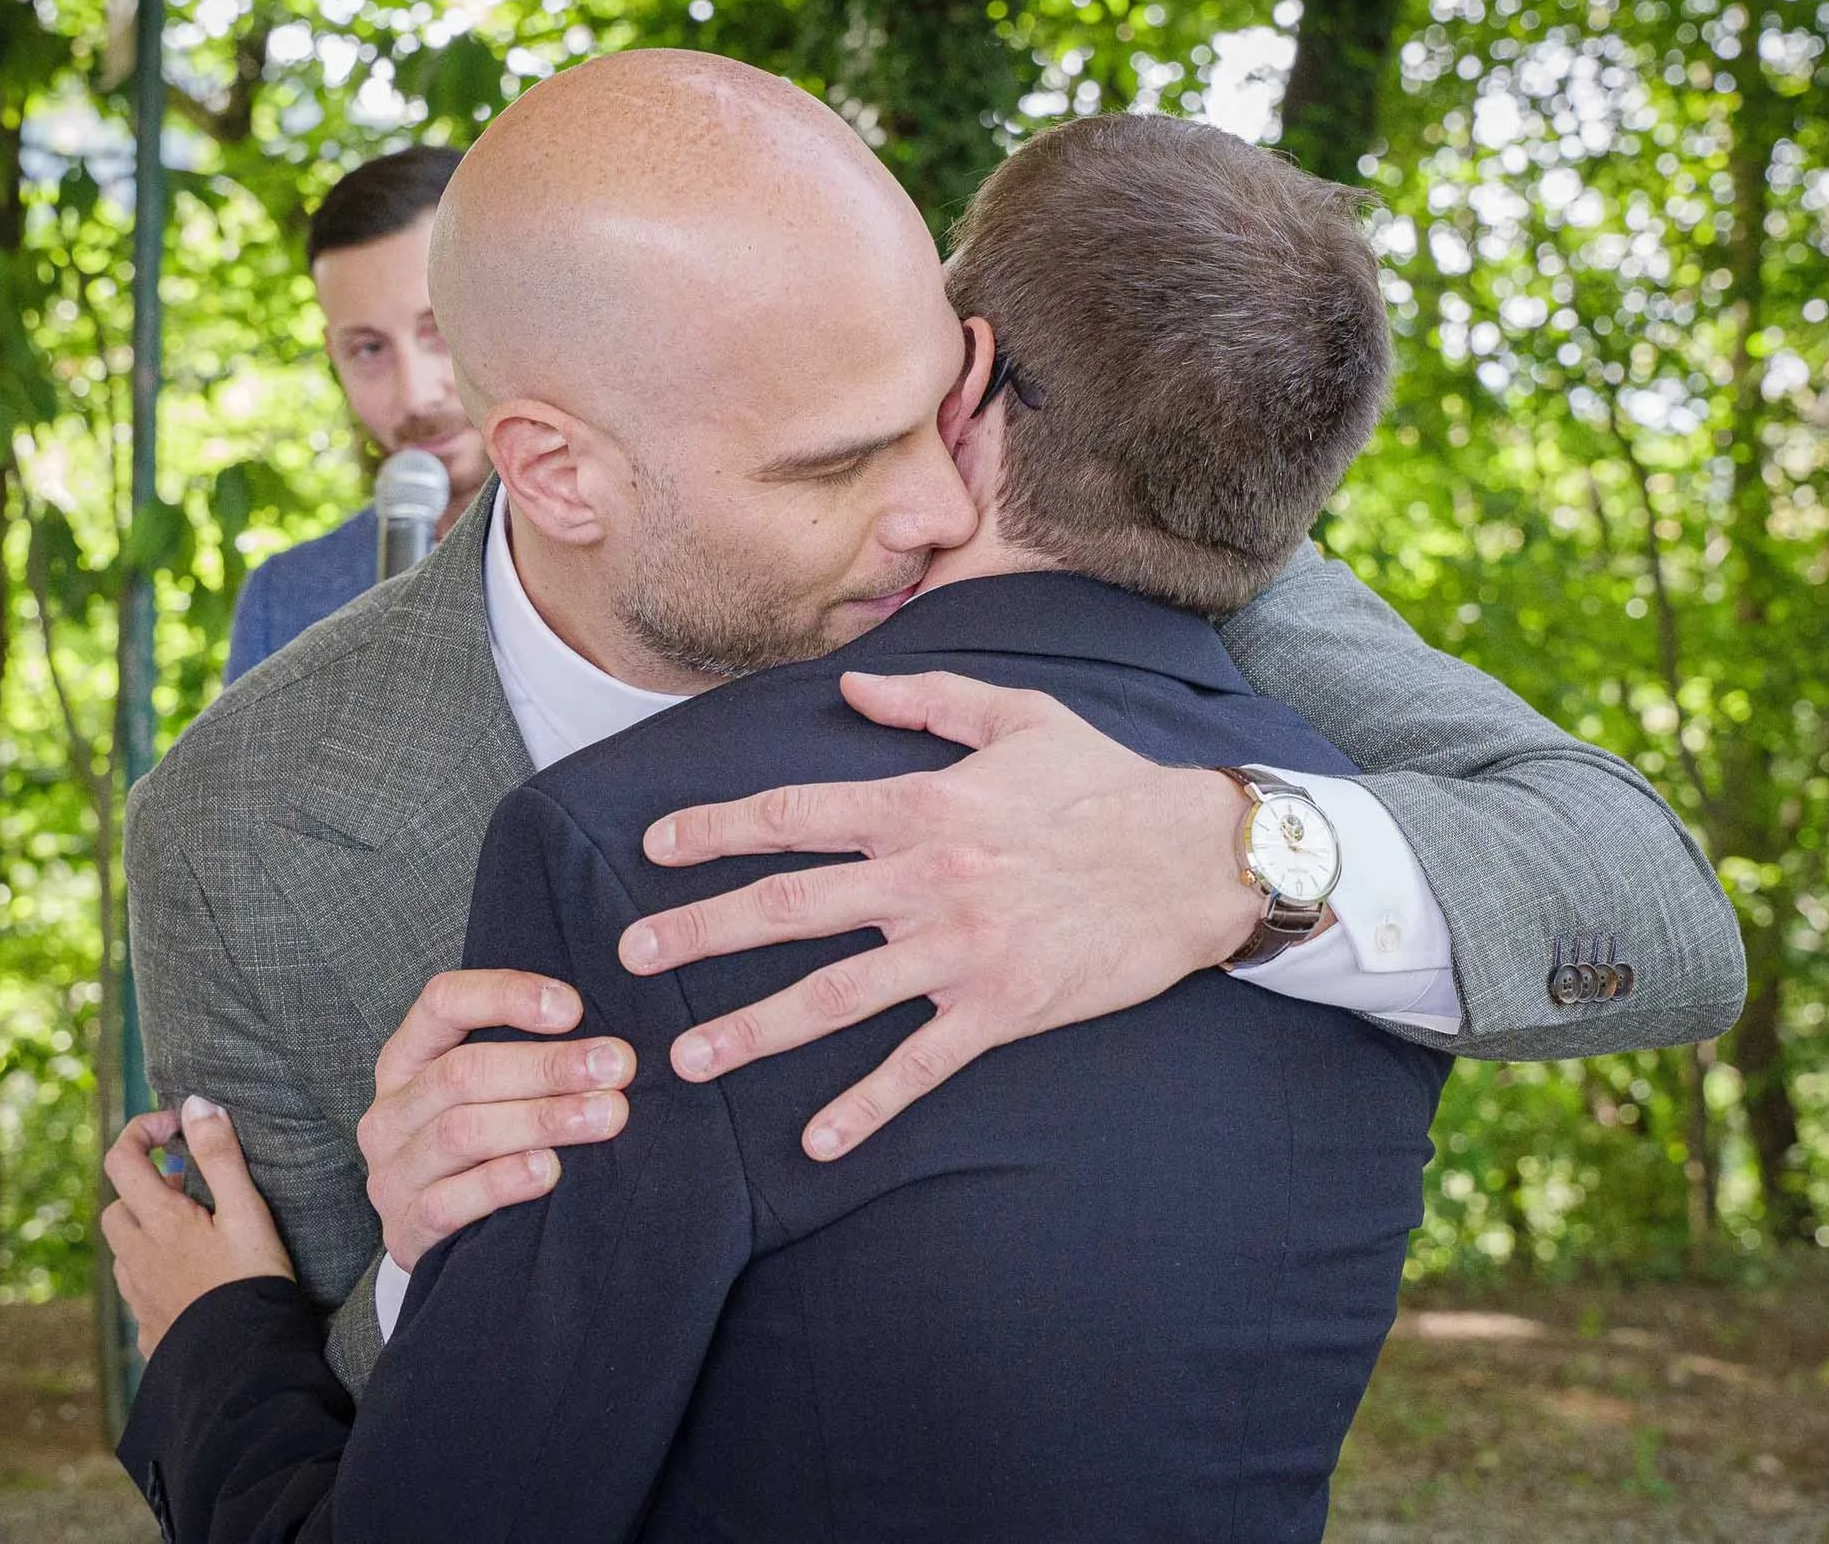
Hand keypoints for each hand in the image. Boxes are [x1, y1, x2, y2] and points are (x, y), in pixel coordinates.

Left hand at [102, 1098, 294, 1357]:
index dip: (142, 1131)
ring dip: (148, 1231)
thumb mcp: (247, 1211)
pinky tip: (190, 1279)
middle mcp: (137, 1257)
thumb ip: (220, 1155)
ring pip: (124, 1250)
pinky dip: (155, 1271)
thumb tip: (195, 1103)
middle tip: (192, 1189)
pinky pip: (138, 1289)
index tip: (178, 1129)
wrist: (244, 1367)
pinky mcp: (149, 1330)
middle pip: (116, 1207)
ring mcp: (138, 1297)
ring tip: (193, 1233)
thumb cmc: (252, 1284)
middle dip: (146, 1188)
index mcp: (158, 1222)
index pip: (122, 1159)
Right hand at [359, 968, 635, 1268]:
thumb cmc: (480, 1146)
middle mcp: (391, 1111)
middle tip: (616, 1066)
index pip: (443, 1002)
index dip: (506, 996)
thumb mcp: (486, 1092)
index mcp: (406, 1059)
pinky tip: (550, 1169)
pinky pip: (450, 1203)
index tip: (575, 1008)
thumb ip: (525, 1055)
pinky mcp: (404, 1230)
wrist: (445, 1242)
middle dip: (548, 1066)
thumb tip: (605, 1034)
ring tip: (605, 1115)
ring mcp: (392, 1173)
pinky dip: (503, 1182)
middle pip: (463, 1072)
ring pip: (462, 1132)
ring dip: (541, 1119)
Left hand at [619, 670, 1259, 1160]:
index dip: (717, 830)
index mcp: (921, 805)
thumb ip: (928, 699)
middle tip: (632, 957)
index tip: (654, 847)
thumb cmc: (1105, 783)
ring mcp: (959, 950)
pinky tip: (813, 1142)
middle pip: (789, 907)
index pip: (793, 815)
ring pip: (836, 995)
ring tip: (690, 1059)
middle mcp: (925, 878)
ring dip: (756, 1029)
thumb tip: (853, 687)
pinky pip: (919, 1066)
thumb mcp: (1018, 716)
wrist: (1196, 859)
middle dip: (701, 931)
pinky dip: (866, 1107)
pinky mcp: (1000, 1010)